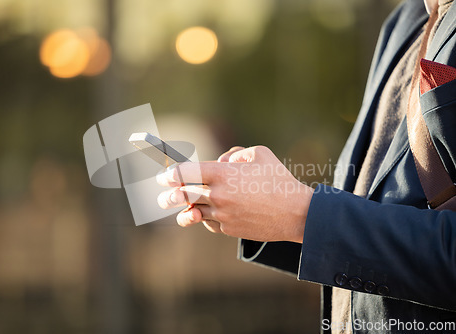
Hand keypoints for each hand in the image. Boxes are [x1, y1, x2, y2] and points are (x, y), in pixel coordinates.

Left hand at [156, 146, 313, 242]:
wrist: (295, 213)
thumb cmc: (279, 180)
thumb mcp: (260, 154)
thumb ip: (235, 154)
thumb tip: (222, 162)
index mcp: (222, 174)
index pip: (184, 173)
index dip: (170, 174)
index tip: (164, 176)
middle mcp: (218, 195)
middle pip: (182, 196)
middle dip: (167, 196)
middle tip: (161, 196)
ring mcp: (222, 214)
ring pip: (193, 212)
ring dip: (184, 211)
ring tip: (177, 211)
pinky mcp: (228, 229)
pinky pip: (210, 223)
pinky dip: (206, 218)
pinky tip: (204, 215)